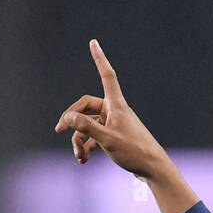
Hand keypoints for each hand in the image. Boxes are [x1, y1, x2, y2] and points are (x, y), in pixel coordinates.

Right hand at [54, 40, 168, 176]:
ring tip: (79, 157)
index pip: (106, 75)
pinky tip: (83, 160)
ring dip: (80, 140)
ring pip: (89, 125)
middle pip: (86, 107)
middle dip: (72, 120)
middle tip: (58, 131)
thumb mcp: (107, 139)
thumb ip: (85, 127)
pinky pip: (95, 137)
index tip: (94, 42)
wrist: (154, 170)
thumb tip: (67, 118)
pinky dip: (87, 146)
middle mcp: (115, 111)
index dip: (99, 58)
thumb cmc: (134, 152)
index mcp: (116, 105)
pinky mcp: (115, 137)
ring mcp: (115, 124)